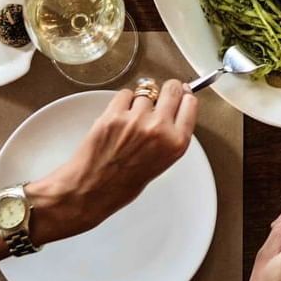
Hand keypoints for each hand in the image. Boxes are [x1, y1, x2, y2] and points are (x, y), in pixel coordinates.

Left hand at [26, 81, 196, 242]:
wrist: (90, 190)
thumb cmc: (122, 184)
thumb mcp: (160, 163)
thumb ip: (170, 136)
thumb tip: (172, 111)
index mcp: (175, 143)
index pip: (190, 104)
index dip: (184, 96)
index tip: (181, 92)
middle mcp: (159, 129)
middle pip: (171, 89)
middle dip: (167, 90)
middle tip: (160, 94)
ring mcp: (136, 120)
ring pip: (145, 92)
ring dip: (139, 102)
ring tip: (130, 121)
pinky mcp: (114, 115)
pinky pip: (124, 95)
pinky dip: (122, 102)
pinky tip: (118, 119)